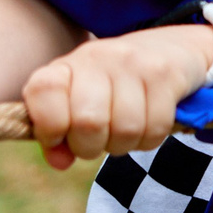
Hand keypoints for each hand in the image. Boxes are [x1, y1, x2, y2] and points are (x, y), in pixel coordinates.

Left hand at [22, 24, 212, 167]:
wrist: (168, 50)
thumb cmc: (110, 87)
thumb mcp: (75, 102)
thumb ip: (57, 133)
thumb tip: (60, 162)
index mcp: (66, 65)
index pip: (44, 90)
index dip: (48, 126)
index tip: (58, 136)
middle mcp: (98, 57)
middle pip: (88, 123)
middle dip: (90, 147)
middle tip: (97, 141)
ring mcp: (133, 63)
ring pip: (125, 130)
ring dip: (123, 145)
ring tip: (122, 133)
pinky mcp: (165, 75)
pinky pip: (155, 128)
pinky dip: (148, 140)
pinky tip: (146, 126)